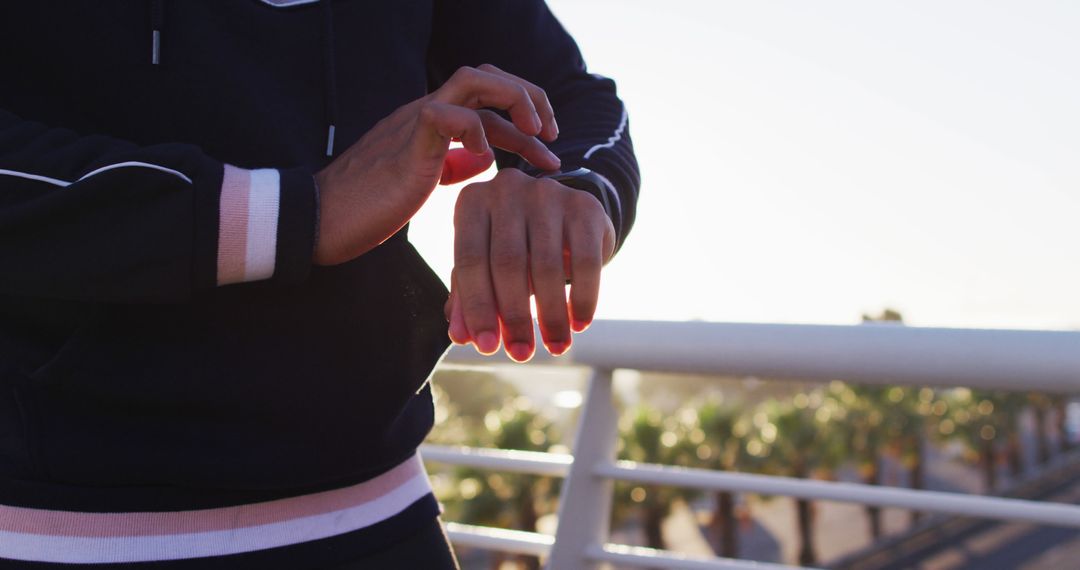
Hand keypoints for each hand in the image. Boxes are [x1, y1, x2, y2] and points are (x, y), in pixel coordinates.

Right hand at [313, 64, 560, 265]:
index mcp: (433, 123)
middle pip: (487, 76)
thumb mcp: (423, 182)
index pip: (488, 103)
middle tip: (552, 133)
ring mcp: (415, 122)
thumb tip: (482, 158)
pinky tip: (485, 160)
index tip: (550, 152)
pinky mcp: (407, 142)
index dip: (526, 122)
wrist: (321, 219)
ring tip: (536, 132)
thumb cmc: (368, 208)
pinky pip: (446, 114)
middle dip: (530, 96)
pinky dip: (476, 131)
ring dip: (515, 99)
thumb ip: (452, 164)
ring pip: (473, 79)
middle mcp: (427, 112)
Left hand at [446, 168, 615, 361]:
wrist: (561, 214)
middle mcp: (506, 189)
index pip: (470, 261)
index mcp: (471, 202)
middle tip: (521, 354)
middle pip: (508, 264)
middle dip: (515, 317)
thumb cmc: (512, 246)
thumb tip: (460, 336)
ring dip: (551, 316)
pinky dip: (583, 298)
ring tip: (556, 347)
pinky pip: (585, 261)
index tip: (487, 348)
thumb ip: (468, 298)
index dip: (478, 309)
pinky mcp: (585, 206)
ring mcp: (547, 193)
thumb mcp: (485, 266)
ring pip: (546, 266)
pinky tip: (579, 324)